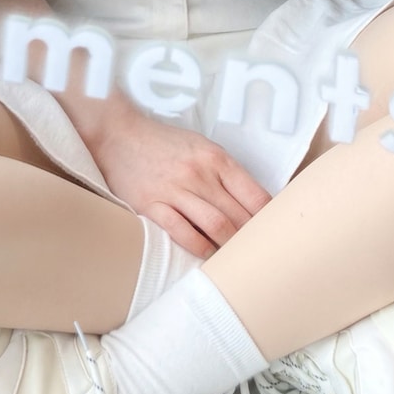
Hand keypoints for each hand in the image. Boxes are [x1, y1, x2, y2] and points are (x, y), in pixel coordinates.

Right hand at [89, 109, 271, 258]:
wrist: (119, 136)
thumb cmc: (164, 144)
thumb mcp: (201, 147)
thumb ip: (225, 173)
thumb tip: (252, 204)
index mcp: (216, 159)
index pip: (255, 195)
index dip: (269, 219)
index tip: (274, 232)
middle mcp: (199, 174)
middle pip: (238, 214)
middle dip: (252, 237)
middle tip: (259, 253)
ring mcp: (175, 190)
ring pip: (216, 225)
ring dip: (229, 245)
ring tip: (235, 257)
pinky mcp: (152, 205)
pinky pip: (182, 232)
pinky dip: (199, 247)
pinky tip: (207, 254)